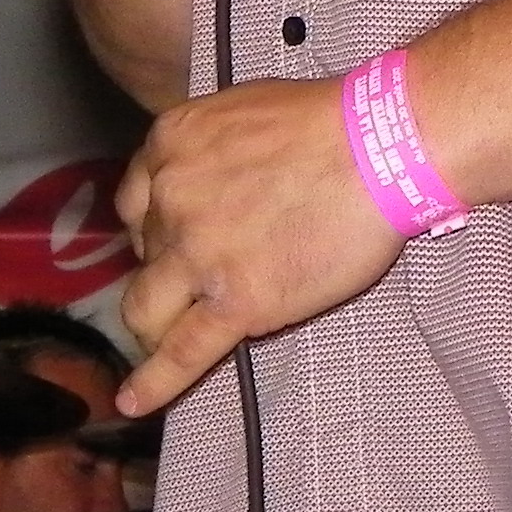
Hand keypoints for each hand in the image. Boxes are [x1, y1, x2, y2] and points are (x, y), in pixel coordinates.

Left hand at [112, 75, 406, 416]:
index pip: (136, 202)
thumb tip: (219, 177)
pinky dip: (155, 381)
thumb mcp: (242, 110)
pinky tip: (134, 401)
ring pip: (146, 308)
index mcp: (169, 144)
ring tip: (171, 338)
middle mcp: (168, 198)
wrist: (377, 150)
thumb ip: (212, 149)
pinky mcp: (232, 302)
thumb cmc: (330, 123)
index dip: (155, 228)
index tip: (177, 241)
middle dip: (164, 271)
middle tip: (198, 281)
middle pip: (143, 255)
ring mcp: (195, 254)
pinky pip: (181, 352)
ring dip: (156, 323)